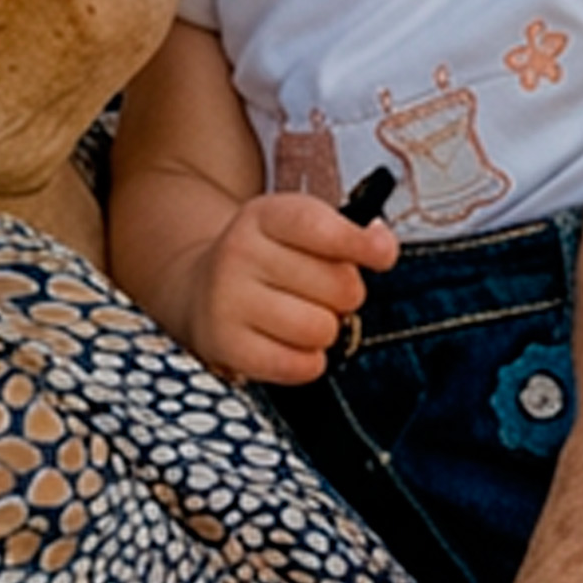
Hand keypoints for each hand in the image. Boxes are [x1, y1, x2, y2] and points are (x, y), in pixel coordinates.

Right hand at [187, 192, 396, 383]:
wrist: (201, 290)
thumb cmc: (270, 260)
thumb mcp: (300, 229)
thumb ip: (347, 234)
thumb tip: (382, 248)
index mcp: (262, 216)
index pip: (320, 228)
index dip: (361, 245)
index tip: (382, 256)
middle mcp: (238, 253)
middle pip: (338, 286)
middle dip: (345, 295)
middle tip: (323, 294)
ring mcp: (227, 301)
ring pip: (321, 330)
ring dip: (327, 330)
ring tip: (307, 318)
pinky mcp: (226, 346)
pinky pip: (299, 366)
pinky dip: (309, 362)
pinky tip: (293, 345)